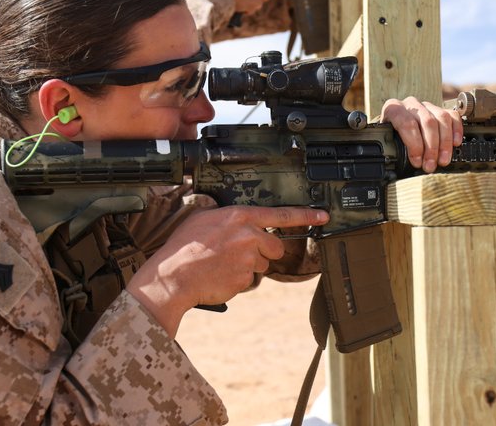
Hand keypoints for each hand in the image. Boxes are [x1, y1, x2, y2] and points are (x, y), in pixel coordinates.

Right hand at [127, 205, 327, 335]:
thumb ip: (228, 218)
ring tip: (220, 264)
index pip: (281, 214)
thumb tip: (240, 222)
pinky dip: (237, 280)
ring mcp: (249, 260)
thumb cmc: (183, 247)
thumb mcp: (203, 219)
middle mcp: (249, 237)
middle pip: (275, 247)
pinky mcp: (246, 280)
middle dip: (263, 252)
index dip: (306, 215)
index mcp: (240, 217)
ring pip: (261, 265)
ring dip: (246, 267)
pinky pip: (249, 281)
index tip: (323, 215)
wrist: (172, 276)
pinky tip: (218, 276)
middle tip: (237, 254)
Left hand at [381, 97, 463, 172]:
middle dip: (431, 147)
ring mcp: (427, 105)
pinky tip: (456, 143)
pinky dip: (456, 130)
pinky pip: (452, 116)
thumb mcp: (388, 142)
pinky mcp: (440, 109)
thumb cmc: (391, 137)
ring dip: (445, 142)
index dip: (415, 145)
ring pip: (442, 118)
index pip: (408, 124)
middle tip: (431, 165)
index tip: (417, 162)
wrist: (394, 129)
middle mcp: (411, 104)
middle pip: (428, 122)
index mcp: (394, 109)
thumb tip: (410, 164)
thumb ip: (395, 149)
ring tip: (443, 160)